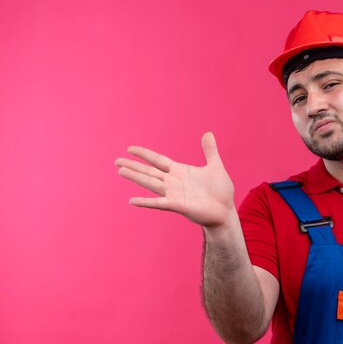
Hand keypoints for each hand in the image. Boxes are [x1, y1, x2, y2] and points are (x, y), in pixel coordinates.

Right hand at [115, 132, 234, 227]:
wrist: (225, 211)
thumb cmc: (220, 191)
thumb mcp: (215, 166)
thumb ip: (210, 150)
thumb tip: (208, 133)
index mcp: (180, 171)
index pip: (158, 160)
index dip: (145, 154)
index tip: (130, 148)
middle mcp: (173, 182)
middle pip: (149, 171)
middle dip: (133, 165)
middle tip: (116, 161)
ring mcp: (174, 194)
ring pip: (150, 183)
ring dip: (136, 177)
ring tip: (120, 171)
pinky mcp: (178, 205)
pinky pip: (159, 203)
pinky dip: (146, 202)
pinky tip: (132, 201)